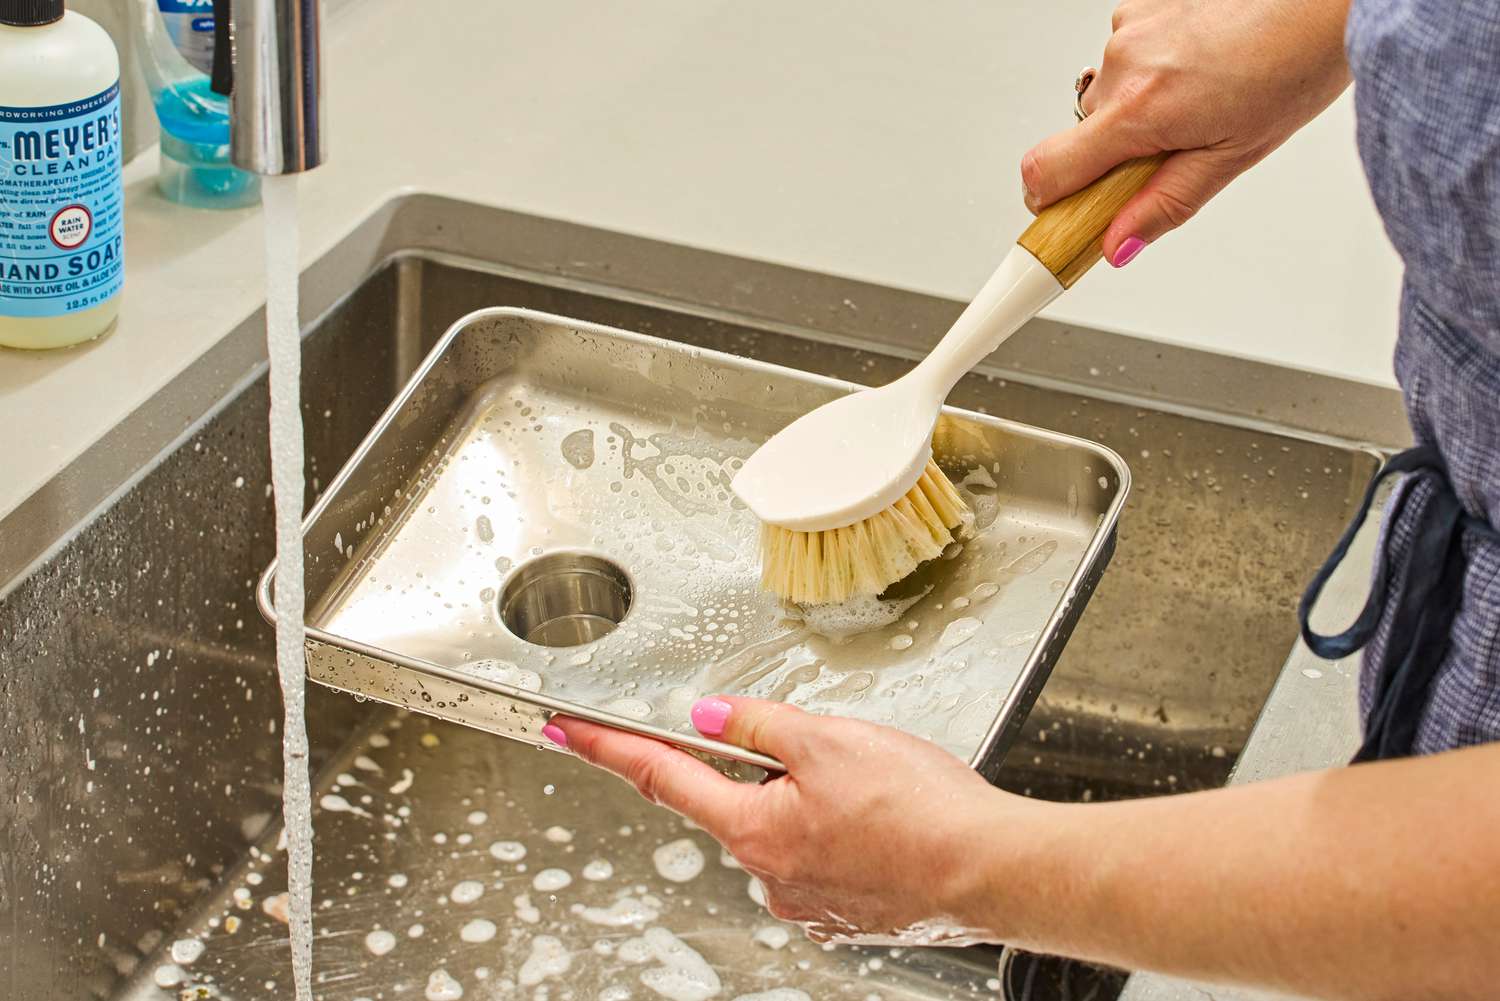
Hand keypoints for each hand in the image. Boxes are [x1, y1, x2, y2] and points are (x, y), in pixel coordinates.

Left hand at [547, 696, 1036, 944]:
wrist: (991, 870)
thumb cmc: (920, 809)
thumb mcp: (827, 738)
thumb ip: (758, 723)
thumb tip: (711, 718)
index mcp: (753, 827)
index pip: (660, 776)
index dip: (607, 750)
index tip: (566, 733)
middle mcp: (768, 874)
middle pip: (737, 802)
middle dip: (767, 770)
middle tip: (833, 755)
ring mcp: (806, 900)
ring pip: (785, 830)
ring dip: (813, 804)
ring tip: (876, 792)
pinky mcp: (843, 912)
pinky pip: (822, 859)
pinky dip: (842, 835)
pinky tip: (883, 823)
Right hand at [1023, 0, 1351, 265]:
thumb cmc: (1295, 63)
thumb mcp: (1232, 157)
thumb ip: (1165, 204)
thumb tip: (1118, 243)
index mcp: (1140, 109)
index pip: (1046, 172)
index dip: (1045, 205)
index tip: (1061, 220)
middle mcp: (1122, 64)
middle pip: (1081, 138)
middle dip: (1115, 156)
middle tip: (1173, 152)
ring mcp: (1127, 29)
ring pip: (1107, 98)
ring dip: (1137, 111)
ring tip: (1199, 100)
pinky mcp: (1138, 6)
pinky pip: (1124, 58)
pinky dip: (1151, 71)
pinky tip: (1196, 66)